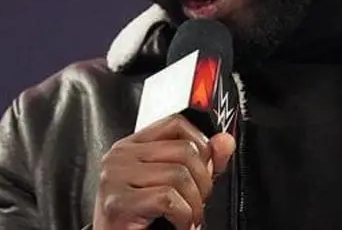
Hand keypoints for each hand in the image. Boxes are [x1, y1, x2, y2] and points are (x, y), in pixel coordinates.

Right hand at [92, 115, 235, 229]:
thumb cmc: (143, 221)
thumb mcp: (176, 184)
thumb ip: (201, 162)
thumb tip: (225, 141)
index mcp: (132, 146)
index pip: (176, 123)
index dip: (201, 144)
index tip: (208, 167)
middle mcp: (120, 156)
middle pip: (184, 150)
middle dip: (203, 181)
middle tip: (198, 202)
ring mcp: (116, 178)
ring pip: (179, 175)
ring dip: (194, 204)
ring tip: (189, 218)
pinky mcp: (118, 203)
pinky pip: (167, 199)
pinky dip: (183, 217)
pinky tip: (178, 224)